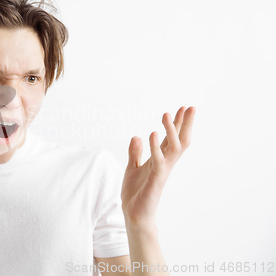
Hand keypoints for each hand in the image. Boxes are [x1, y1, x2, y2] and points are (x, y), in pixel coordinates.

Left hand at [121, 106, 195, 228]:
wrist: (134, 214)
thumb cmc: (135, 193)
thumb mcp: (131, 168)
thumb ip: (135, 153)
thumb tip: (136, 136)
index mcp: (160, 159)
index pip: (171, 138)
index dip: (177, 124)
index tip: (182, 108)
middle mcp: (165, 163)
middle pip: (179, 140)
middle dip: (184, 124)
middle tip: (189, 107)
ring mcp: (162, 171)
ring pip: (173, 148)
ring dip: (171, 131)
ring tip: (167, 114)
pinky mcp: (156, 179)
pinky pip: (159, 160)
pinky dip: (156, 147)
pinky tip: (154, 134)